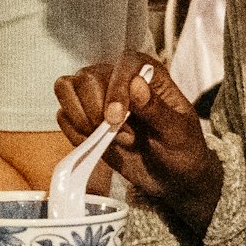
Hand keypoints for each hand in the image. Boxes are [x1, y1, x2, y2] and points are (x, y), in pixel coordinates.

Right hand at [54, 51, 220, 237]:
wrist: (172, 179)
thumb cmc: (182, 152)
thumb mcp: (178, 134)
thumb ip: (157, 110)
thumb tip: (135, 84)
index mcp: (149, 74)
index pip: (124, 65)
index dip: (115, 88)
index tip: (115, 118)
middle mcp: (119, 80)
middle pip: (87, 77)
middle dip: (97, 111)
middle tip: (125, 138)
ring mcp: (98, 99)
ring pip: (66, 89)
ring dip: (81, 118)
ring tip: (108, 140)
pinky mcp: (84, 120)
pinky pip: (63, 117)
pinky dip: (75, 132)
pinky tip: (97, 146)